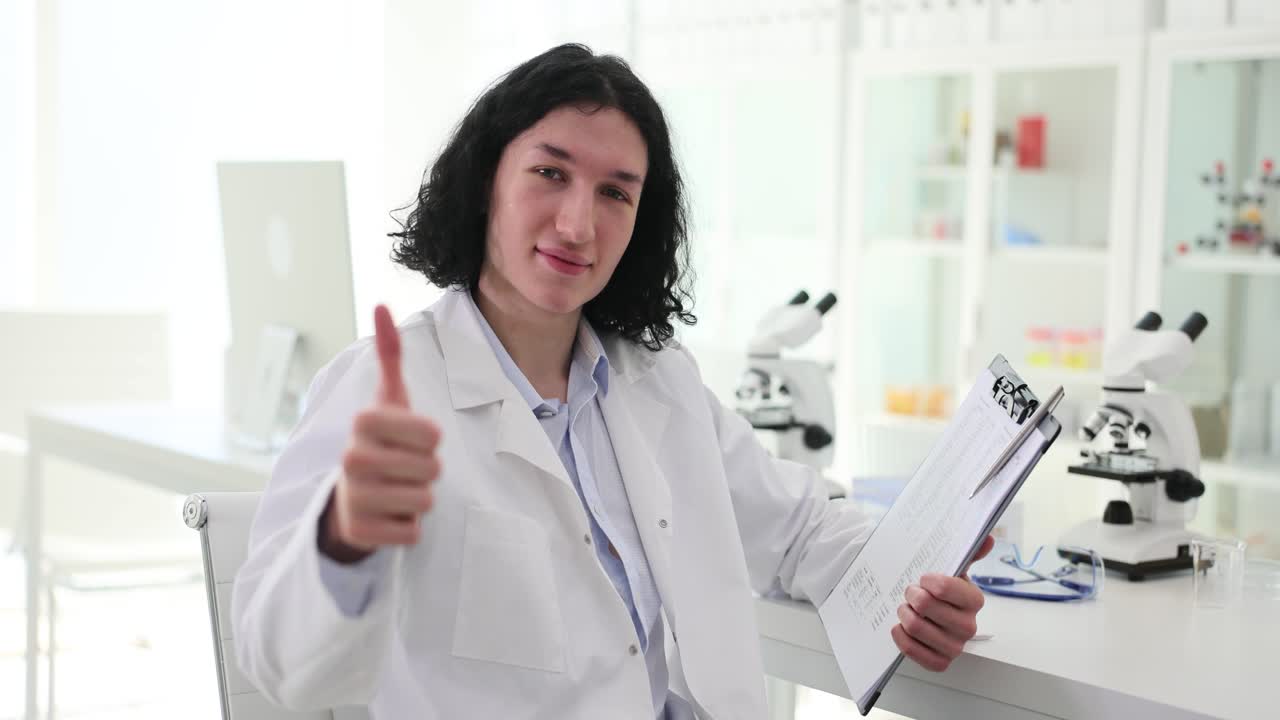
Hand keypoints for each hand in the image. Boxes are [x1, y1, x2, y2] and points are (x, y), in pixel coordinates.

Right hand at [320, 305, 441, 562]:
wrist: (349, 500)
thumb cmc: (382, 444)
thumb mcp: (388, 399)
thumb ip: (390, 355)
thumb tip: (382, 305)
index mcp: (363, 422)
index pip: (432, 434)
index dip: (430, 440)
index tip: (413, 440)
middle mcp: (351, 458)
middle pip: (433, 469)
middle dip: (427, 471)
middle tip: (404, 469)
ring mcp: (353, 498)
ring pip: (425, 501)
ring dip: (419, 499)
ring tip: (397, 491)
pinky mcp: (359, 533)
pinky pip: (412, 532)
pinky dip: (409, 528)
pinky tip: (389, 516)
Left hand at [890, 534, 994, 671]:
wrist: (930, 613)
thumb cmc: (941, 590)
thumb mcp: (954, 569)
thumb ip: (970, 553)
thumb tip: (987, 538)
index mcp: (974, 600)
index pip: (945, 588)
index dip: (927, 581)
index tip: (923, 578)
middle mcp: (969, 626)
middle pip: (926, 606)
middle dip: (911, 595)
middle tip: (911, 593)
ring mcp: (955, 646)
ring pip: (916, 628)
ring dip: (903, 614)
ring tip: (905, 609)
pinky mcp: (940, 661)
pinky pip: (915, 652)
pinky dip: (901, 638)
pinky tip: (900, 628)